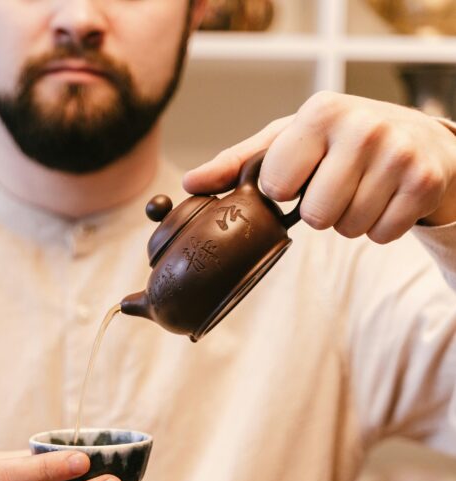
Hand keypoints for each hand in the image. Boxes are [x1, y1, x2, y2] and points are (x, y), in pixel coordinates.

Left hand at [183, 92, 455, 242]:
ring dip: (350, 221)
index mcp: (320, 112)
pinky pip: (382, 235)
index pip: (278, 185)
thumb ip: (240, 164)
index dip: (285, 192)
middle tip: (335, 186)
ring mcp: (398, 153)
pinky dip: (380, 228)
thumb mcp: (289, 141)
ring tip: (361, 190)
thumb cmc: (339, 142)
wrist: (418, 139)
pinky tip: (385, 199)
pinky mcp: (424, 181)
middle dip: (321, 212)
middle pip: (317, 217)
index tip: (300, 177)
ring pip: (349, 229)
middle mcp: (362, 127)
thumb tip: (189, 184)